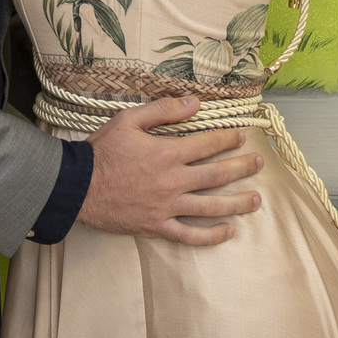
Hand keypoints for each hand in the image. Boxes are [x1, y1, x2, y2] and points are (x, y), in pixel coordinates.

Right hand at [76, 96, 263, 243]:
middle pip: (217, 175)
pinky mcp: (158, 226)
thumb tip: (194, 102)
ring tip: (257, 199)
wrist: (78, 186)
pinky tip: (228, 231)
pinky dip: (211, 236)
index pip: (208, 144)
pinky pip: (190, 235)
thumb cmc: (102, 151)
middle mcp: (173, 181)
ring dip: (238, 203)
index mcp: (168, 153)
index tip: (241, 137)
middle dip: (242, 168)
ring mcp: (168, 207)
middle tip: (259, 163)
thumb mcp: (129, 120)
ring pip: (212, 207)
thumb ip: (163, 110)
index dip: (228, 139)